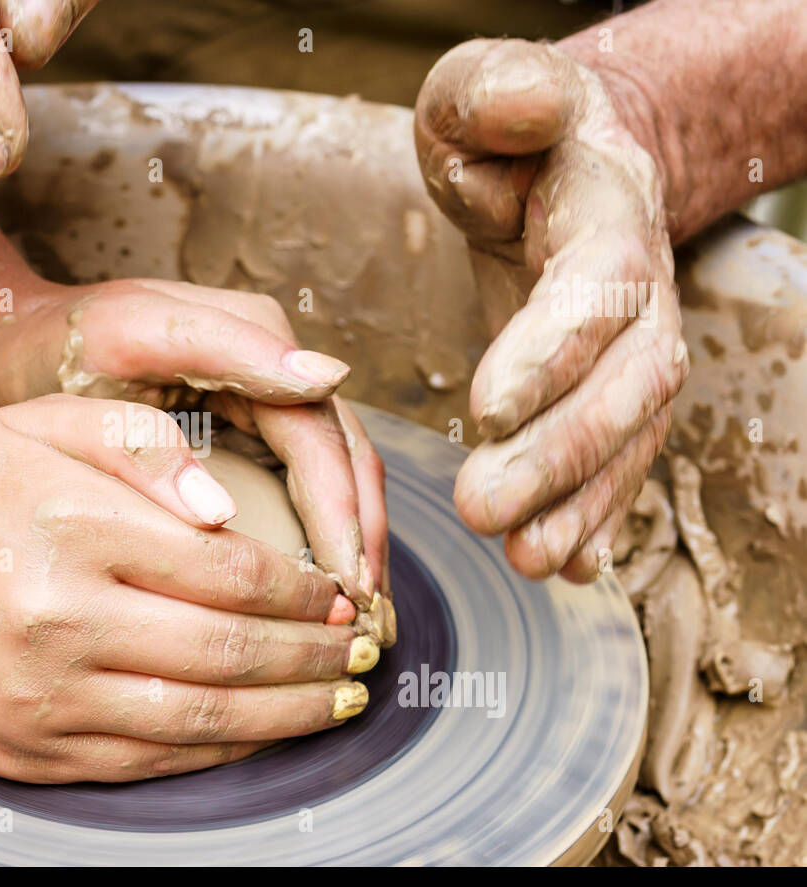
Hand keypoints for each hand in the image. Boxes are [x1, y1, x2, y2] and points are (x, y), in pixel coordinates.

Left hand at [0, 278, 389, 609]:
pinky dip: (318, 543)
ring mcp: (262, 397)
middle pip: (344, 460)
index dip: (342, 513)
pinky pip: (302, 489)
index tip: (347, 584)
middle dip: (360, 541)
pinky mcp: (246, 430)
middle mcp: (272, 364)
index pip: (321, 435)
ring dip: (351, 548)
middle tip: (364, 623)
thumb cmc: (62, 346)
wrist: (11, 350)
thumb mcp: (129, 337)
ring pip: (335, 479)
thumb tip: (327, 379)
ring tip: (358, 624)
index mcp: (254, 334)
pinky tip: (319, 599)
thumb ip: (223, 349)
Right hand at [0, 395, 373, 782]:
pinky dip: (222, 753)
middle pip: (229, 651)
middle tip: (365, 650)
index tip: (342, 589)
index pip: (230, 569)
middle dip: (316, 656)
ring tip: (342, 700)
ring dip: (290, 714)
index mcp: (70, 528)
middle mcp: (57, 620)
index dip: (306, 588)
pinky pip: (150, 763)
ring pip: (201, 721)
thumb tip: (232, 511)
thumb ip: (145, 448)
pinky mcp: (27, 752)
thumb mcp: (44, 425)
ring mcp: (40, 697)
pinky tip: (265, 732)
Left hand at [414, 39, 687, 581]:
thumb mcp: (480, 91)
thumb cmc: (508, 133)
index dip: (550, 353)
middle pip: (622, 384)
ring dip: (582, 505)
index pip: (592, 290)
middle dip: (560, 455)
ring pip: (628, 437)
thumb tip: (522, 110)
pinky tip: (564, 563)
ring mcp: (632, 350)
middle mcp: (637, 293)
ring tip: (528, 559)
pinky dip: (597, 514)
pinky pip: (618, 460)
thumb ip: (495, 93)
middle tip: (486, 510)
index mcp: (605, 217)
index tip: (488, 412)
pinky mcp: (610, 391)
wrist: (570, 168)